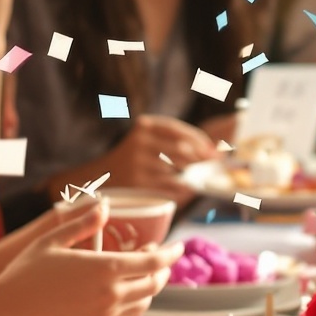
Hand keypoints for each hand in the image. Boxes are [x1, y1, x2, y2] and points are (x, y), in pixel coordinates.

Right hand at [0, 195, 171, 315]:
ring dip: (151, 288)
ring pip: (143, 303)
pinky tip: (130, 295)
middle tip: (161, 258)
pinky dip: (136, 305)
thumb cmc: (27, 272)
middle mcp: (109, 295)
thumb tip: (105, 206)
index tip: (179, 247)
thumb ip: (83, 223)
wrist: (8, 312)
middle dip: (163, 270)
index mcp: (103, 269)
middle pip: (154, 283)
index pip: (153, 262)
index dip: (171, 254)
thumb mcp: (53, 240)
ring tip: (147, 276)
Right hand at [98, 116, 219, 198]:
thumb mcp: (148, 139)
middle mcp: (139, 142)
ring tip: (200, 177)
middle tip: (213, 164)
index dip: (199, 139)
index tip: (213, 149)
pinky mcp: (139, 184)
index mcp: (143, 126)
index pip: (177, 129)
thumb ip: (176, 140)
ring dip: (194, 175)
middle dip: (201, 158)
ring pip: (178, 170)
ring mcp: (138, 164)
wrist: (102, 177)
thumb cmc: (134, 157)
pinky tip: (187, 189)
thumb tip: (213, 149)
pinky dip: (183, 189)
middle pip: (181, 150)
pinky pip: (170, 187)